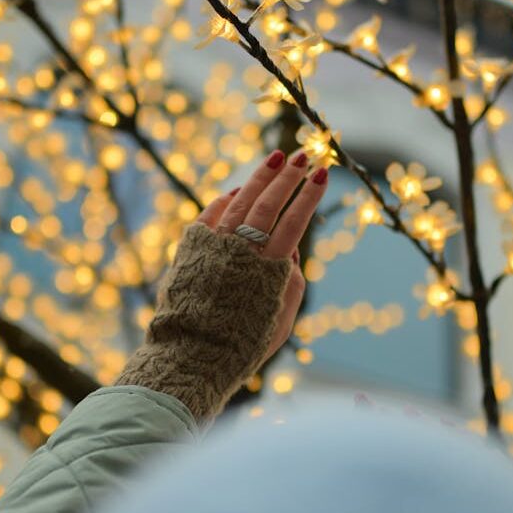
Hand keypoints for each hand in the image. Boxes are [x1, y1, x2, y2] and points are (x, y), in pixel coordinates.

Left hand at [196, 148, 329, 364]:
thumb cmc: (243, 345)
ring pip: (240, 201)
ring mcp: (212, 247)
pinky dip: (226, 199)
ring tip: (277, 158)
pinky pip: (210, 214)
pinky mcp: (190, 249)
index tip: (323, 174)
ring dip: (260, 177)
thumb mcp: (281, 320)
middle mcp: (240, 252)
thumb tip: (289, 252)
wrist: (191, 356)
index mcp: (268, 270)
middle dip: (289, 177)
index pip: (294, 222)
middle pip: (268, 204)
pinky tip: (238, 190)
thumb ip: (291, 283)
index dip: (309, 196)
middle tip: (305, 156)